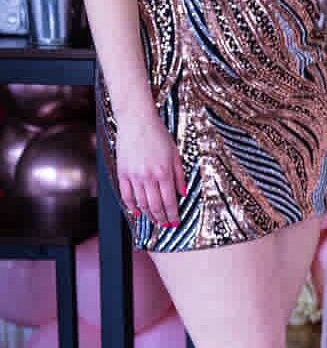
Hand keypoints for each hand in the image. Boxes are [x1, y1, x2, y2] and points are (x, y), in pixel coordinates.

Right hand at [116, 106, 185, 229]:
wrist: (136, 121)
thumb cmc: (157, 134)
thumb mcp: (175, 154)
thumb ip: (180, 175)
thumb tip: (183, 193)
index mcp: (163, 172)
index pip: (170, 201)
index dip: (173, 215)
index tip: (175, 223)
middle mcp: (148, 176)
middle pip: (155, 205)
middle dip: (162, 218)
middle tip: (166, 225)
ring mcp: (133, 176)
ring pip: (141, 203)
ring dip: (149, 215)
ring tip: (154, 221)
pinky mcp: (122, 173)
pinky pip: (126, 195)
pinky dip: (132, 206)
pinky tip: (137, 212)